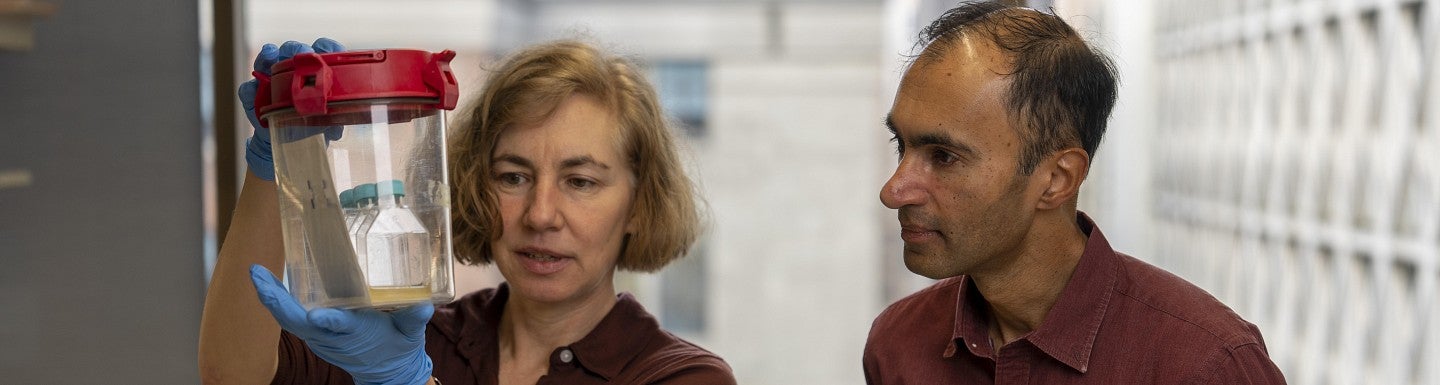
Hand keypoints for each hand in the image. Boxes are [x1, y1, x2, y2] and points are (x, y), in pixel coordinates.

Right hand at [239, 38, 345, 180]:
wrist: (290, 145)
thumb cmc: (315, 126)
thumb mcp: (331, 125)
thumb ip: (335, 122)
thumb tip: (337, 128)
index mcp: (318, 71)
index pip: (324, 50)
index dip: (326, 47)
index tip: (325, 50)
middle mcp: (294, 69)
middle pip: (294, 50)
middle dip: (296, 49)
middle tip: (298, 54)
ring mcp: (272, 79)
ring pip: (267, 59)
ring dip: (269, 55)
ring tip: (271, 54)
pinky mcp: (254, 96)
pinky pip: (248, 88)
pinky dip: (251, 88)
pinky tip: (255, 88)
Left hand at [250, 265, 433, 384]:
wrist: (388, 373)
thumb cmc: (399, 348)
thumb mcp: (411, 336)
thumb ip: (414, 320)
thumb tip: (424, 305)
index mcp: (357, 335)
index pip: (340, 327)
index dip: (330, 320)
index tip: (317, 314)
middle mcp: (333, 338)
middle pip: (297, 321)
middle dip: (276, 299)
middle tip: (258, 274)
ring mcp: (321, 338)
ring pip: (290, 319)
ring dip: (272, 298)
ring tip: (257, 273)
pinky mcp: (317, 336)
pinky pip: (292, 319)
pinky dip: (279, 302)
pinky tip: (270, 284)